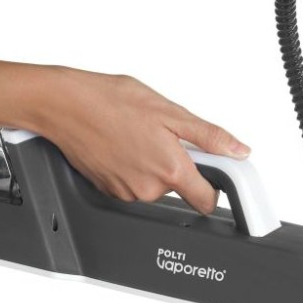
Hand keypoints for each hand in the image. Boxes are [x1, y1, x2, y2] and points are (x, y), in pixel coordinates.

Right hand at [32, 67, 249, 212]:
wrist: (64, 105)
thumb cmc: (110, 101)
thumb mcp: (170, 111)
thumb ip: (209, 136)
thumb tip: (239, 151)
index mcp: (169, 170)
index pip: (207, 201)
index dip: (215, 187)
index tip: (213, 173)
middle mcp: (147, 189)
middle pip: (179, 188)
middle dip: (177, 164)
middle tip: (162, 135)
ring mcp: (125, 192)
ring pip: (154, 185)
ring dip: (153, 163)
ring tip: (137, 135)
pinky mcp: (107, 189)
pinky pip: (132, 183)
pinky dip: (132, 165)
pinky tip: (122, 143)